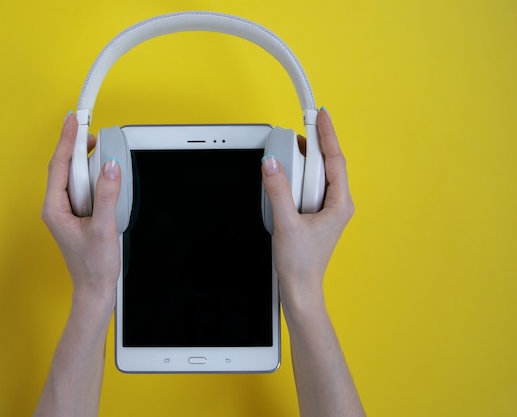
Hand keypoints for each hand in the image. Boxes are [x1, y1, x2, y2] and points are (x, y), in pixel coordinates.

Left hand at [41, 112, 121, 299]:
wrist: (95, 289)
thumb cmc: (93, 266)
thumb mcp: (103, 229)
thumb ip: (107, 196)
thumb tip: (110, 167)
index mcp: (55, 209)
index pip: (59, 165)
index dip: (66, 140)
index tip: (73, 120)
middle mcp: (57, 207)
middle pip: (64, 167)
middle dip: (76, 145)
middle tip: (90, 128)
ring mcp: (66, 211)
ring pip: (73, 177)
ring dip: (85, 160)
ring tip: (97, 147)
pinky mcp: (77, 215)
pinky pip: (81, 188)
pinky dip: (91, 176)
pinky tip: (102, 174)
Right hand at [261, 109, 353, 308]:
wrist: (300, 287)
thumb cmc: (301, 263)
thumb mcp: (286, 223)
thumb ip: (277, 191)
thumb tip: (272, 164)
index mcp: (339, 204)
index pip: (335, 160)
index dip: (327, 135)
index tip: (321, 115)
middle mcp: (336, 204)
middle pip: (326, 164)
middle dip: (312, 146)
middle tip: (298, 129)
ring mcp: (327, 209)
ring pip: (316, 175)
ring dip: (303, 163)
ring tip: (289, 153)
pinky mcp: (315, 214)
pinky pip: (308, 187)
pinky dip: (297, 178)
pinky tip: (286, 178)